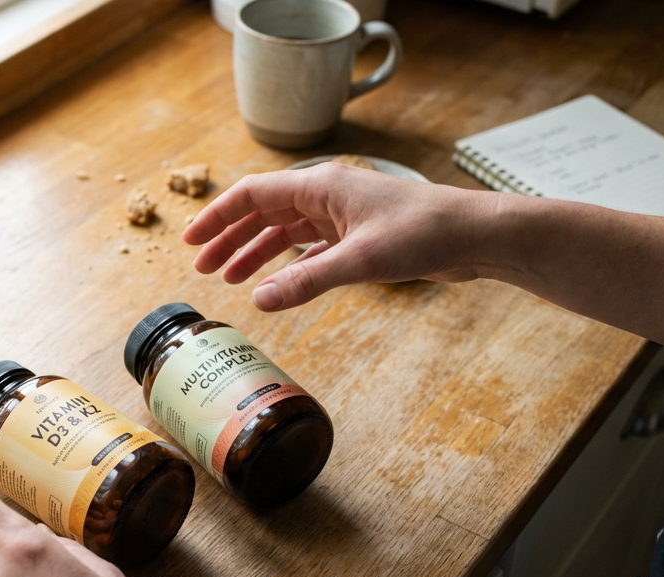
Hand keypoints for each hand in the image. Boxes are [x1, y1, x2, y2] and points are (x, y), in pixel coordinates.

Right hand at [183, 163, 487, 310]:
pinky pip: (310, 248)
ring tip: (230, 279)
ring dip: (256, 253)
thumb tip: (259, 301)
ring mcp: (342, 215)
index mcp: (320, 186)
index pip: (252, 195)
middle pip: (263, 212)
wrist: (473, 236)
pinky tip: (275, 284)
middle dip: (230, 239)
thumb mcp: (359, 261)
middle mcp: (326, 195)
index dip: (217, 217)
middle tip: (202, 267)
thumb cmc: (423, 233)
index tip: (190, 240)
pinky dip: (289, 265)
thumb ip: (305, 281)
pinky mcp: (358, 236)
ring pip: (285, 231)